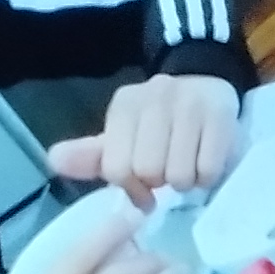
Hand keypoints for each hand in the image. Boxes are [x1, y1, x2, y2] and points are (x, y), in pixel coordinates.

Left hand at [47, 74, 244, 204]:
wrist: (207, 83)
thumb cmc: (158, 122)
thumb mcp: (122, 136)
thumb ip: (91, 156)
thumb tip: (53, 160)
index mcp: (125, 105)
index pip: (116, 167)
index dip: (130, 188)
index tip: (142, 190)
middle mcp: (155, 97)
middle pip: (149, 171)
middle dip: (159, 183)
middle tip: (167, 174)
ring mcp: (190, 104)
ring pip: (179, 174)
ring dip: (184, 182)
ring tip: (186, 167)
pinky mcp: (220, 115)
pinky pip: (208, 169)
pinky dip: (207, 177)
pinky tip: (204, 163)